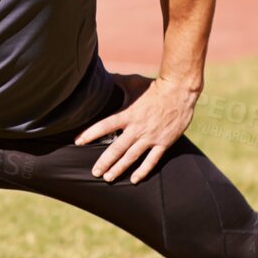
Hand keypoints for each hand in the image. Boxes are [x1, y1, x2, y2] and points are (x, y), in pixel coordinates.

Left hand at [74, 73, 199, 183]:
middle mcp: (137, 128)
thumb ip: (117, 84)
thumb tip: (102, 78)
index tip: (78, 141)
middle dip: (104, 162)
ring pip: (131, 157)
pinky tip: (134, 179)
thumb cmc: (154, 87)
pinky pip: (151, 160)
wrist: (179, 91)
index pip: (104, 126)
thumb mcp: (133, 84)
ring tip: (108, 178)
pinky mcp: (163, 143)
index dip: (90, 134)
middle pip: (116, 148)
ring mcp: (150, 137)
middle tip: (94, 172)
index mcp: (128, 114)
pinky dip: (142, 171)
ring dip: (119, 169)